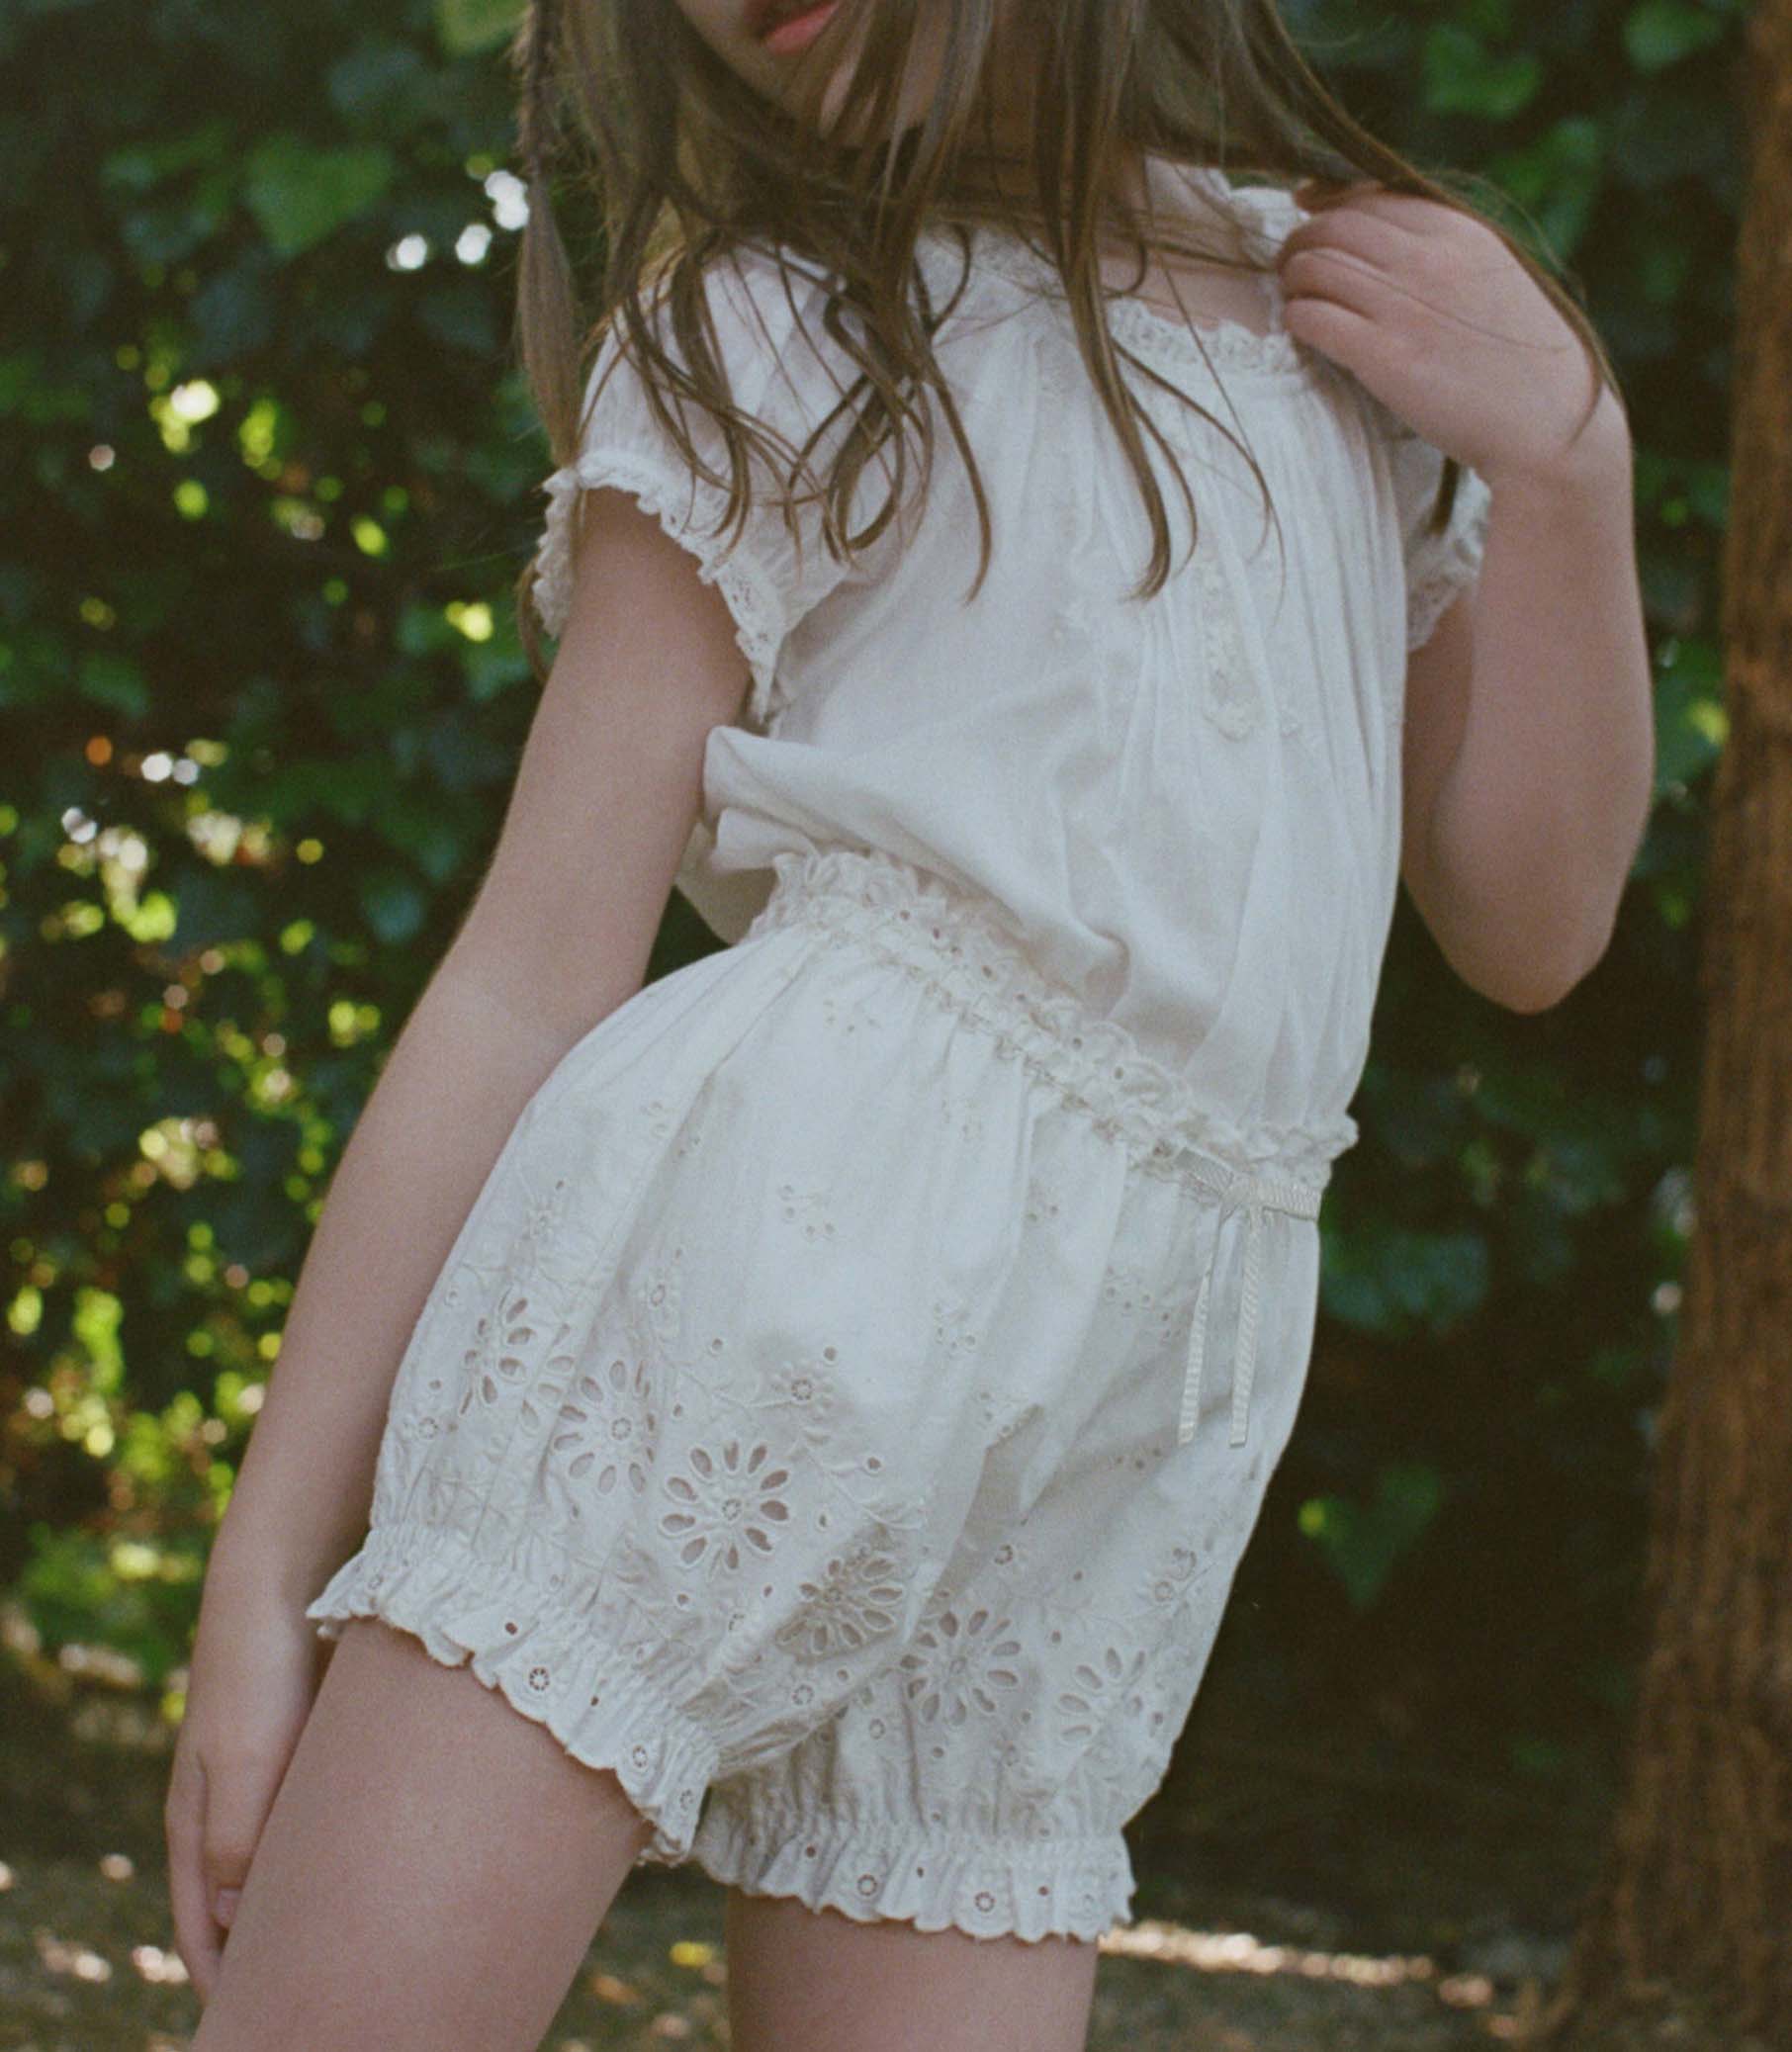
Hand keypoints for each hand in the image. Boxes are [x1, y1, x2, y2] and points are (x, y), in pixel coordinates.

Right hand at [163, 1550, 335, 2005]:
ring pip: (295, 1858)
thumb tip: (236, 1920)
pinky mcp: (321, 1742)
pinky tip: (392, 1865)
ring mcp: (278, 1773)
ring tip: (368, 1946)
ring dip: (319, 1899)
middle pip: (248, 1899)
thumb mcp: (246, 1756)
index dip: (224, 1976)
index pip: (201, 1924)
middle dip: (276, 1948)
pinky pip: (329, 1815)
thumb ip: (238, 1838)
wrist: (293, 1573)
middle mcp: (234, 1804)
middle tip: (326, 1992)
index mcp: (198, 1819)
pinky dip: (347, 1848)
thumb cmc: (262, 1665)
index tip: (256, 2017)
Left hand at [1277, 180, 1626, 488]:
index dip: (1326, 202)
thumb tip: (1378, 223)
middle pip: (1332, 226)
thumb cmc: (1518, 353)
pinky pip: (1312, 317)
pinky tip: (1300, 328)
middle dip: (1299, 240)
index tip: (1305, 212)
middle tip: (1287, 264)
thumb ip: (1442, 244)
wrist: (1545, 419)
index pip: (1369, 195)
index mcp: (1458, 229)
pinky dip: (1295, 317)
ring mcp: (1403, 306)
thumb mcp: (1492, 272)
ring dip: (1291, 279)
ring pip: (1314, 266)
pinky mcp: (1383, 356)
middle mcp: (1427, 257)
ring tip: (1293, 296)